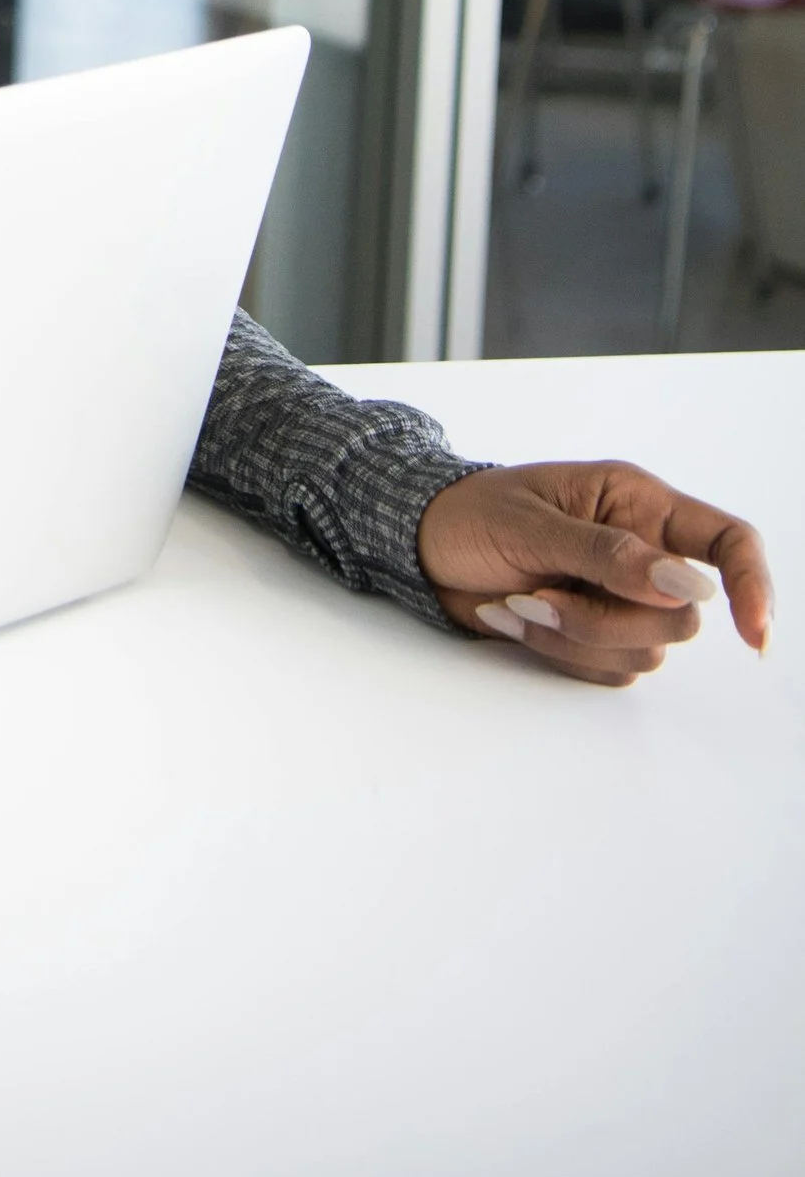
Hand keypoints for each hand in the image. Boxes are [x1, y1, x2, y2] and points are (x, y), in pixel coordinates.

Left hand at [417, 459, 773, 683]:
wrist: (421, 547)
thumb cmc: (471, 514)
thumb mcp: (532, 525)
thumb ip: (609, 555)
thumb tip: (686, 583)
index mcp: (636, 504)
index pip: (726, 541)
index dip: (752, 584)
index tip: (754, 634)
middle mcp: (641, 554)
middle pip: (682, 618)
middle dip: (610, 620)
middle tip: (539, 592)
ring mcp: (620, 600)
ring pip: (645, 653)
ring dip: (573, 636)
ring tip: (518, 600)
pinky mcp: (595, 636)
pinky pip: (607, 672)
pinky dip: (558, 652)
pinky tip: (514, 616)